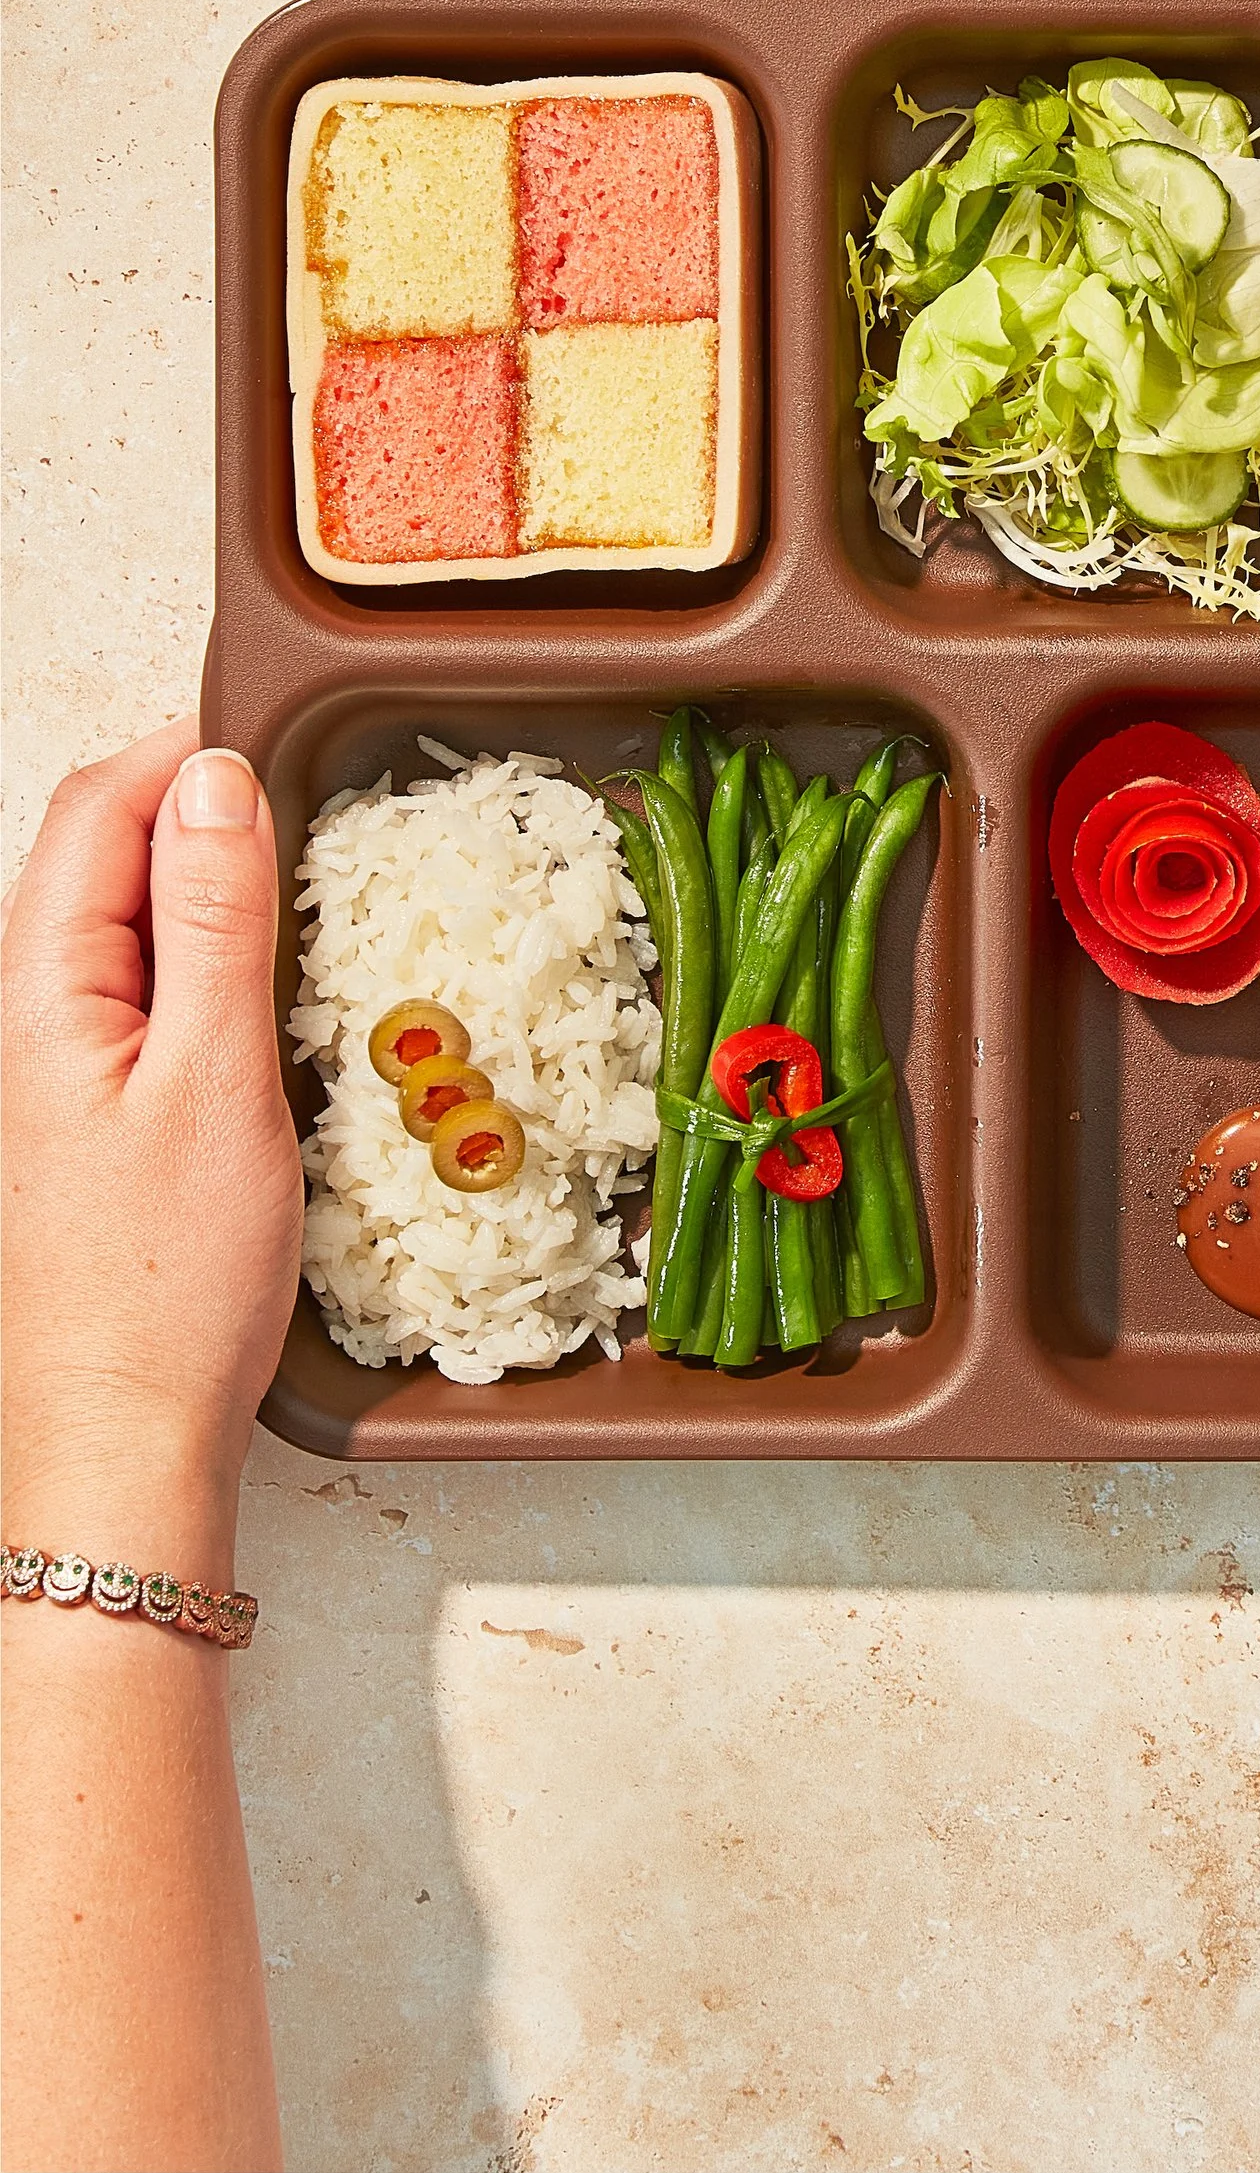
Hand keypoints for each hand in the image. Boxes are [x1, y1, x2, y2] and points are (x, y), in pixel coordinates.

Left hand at [1, 729, 301, 1571]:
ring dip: (204, 876)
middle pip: (98, 847)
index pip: (97, 805)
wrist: (122, 1436)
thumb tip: (219, 782)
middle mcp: (25, 1011)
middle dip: (199, 799)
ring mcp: (50, 1060)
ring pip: (120, 913)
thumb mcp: (216, 1078)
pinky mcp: (86, 1105)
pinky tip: (263, 982)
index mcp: (38, 989)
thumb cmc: (167, 1283)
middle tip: (316, 804)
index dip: (188, 747)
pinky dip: (203, 951)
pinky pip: (137, 982)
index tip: (289, 736)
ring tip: (302, 883)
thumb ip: (213, 920)